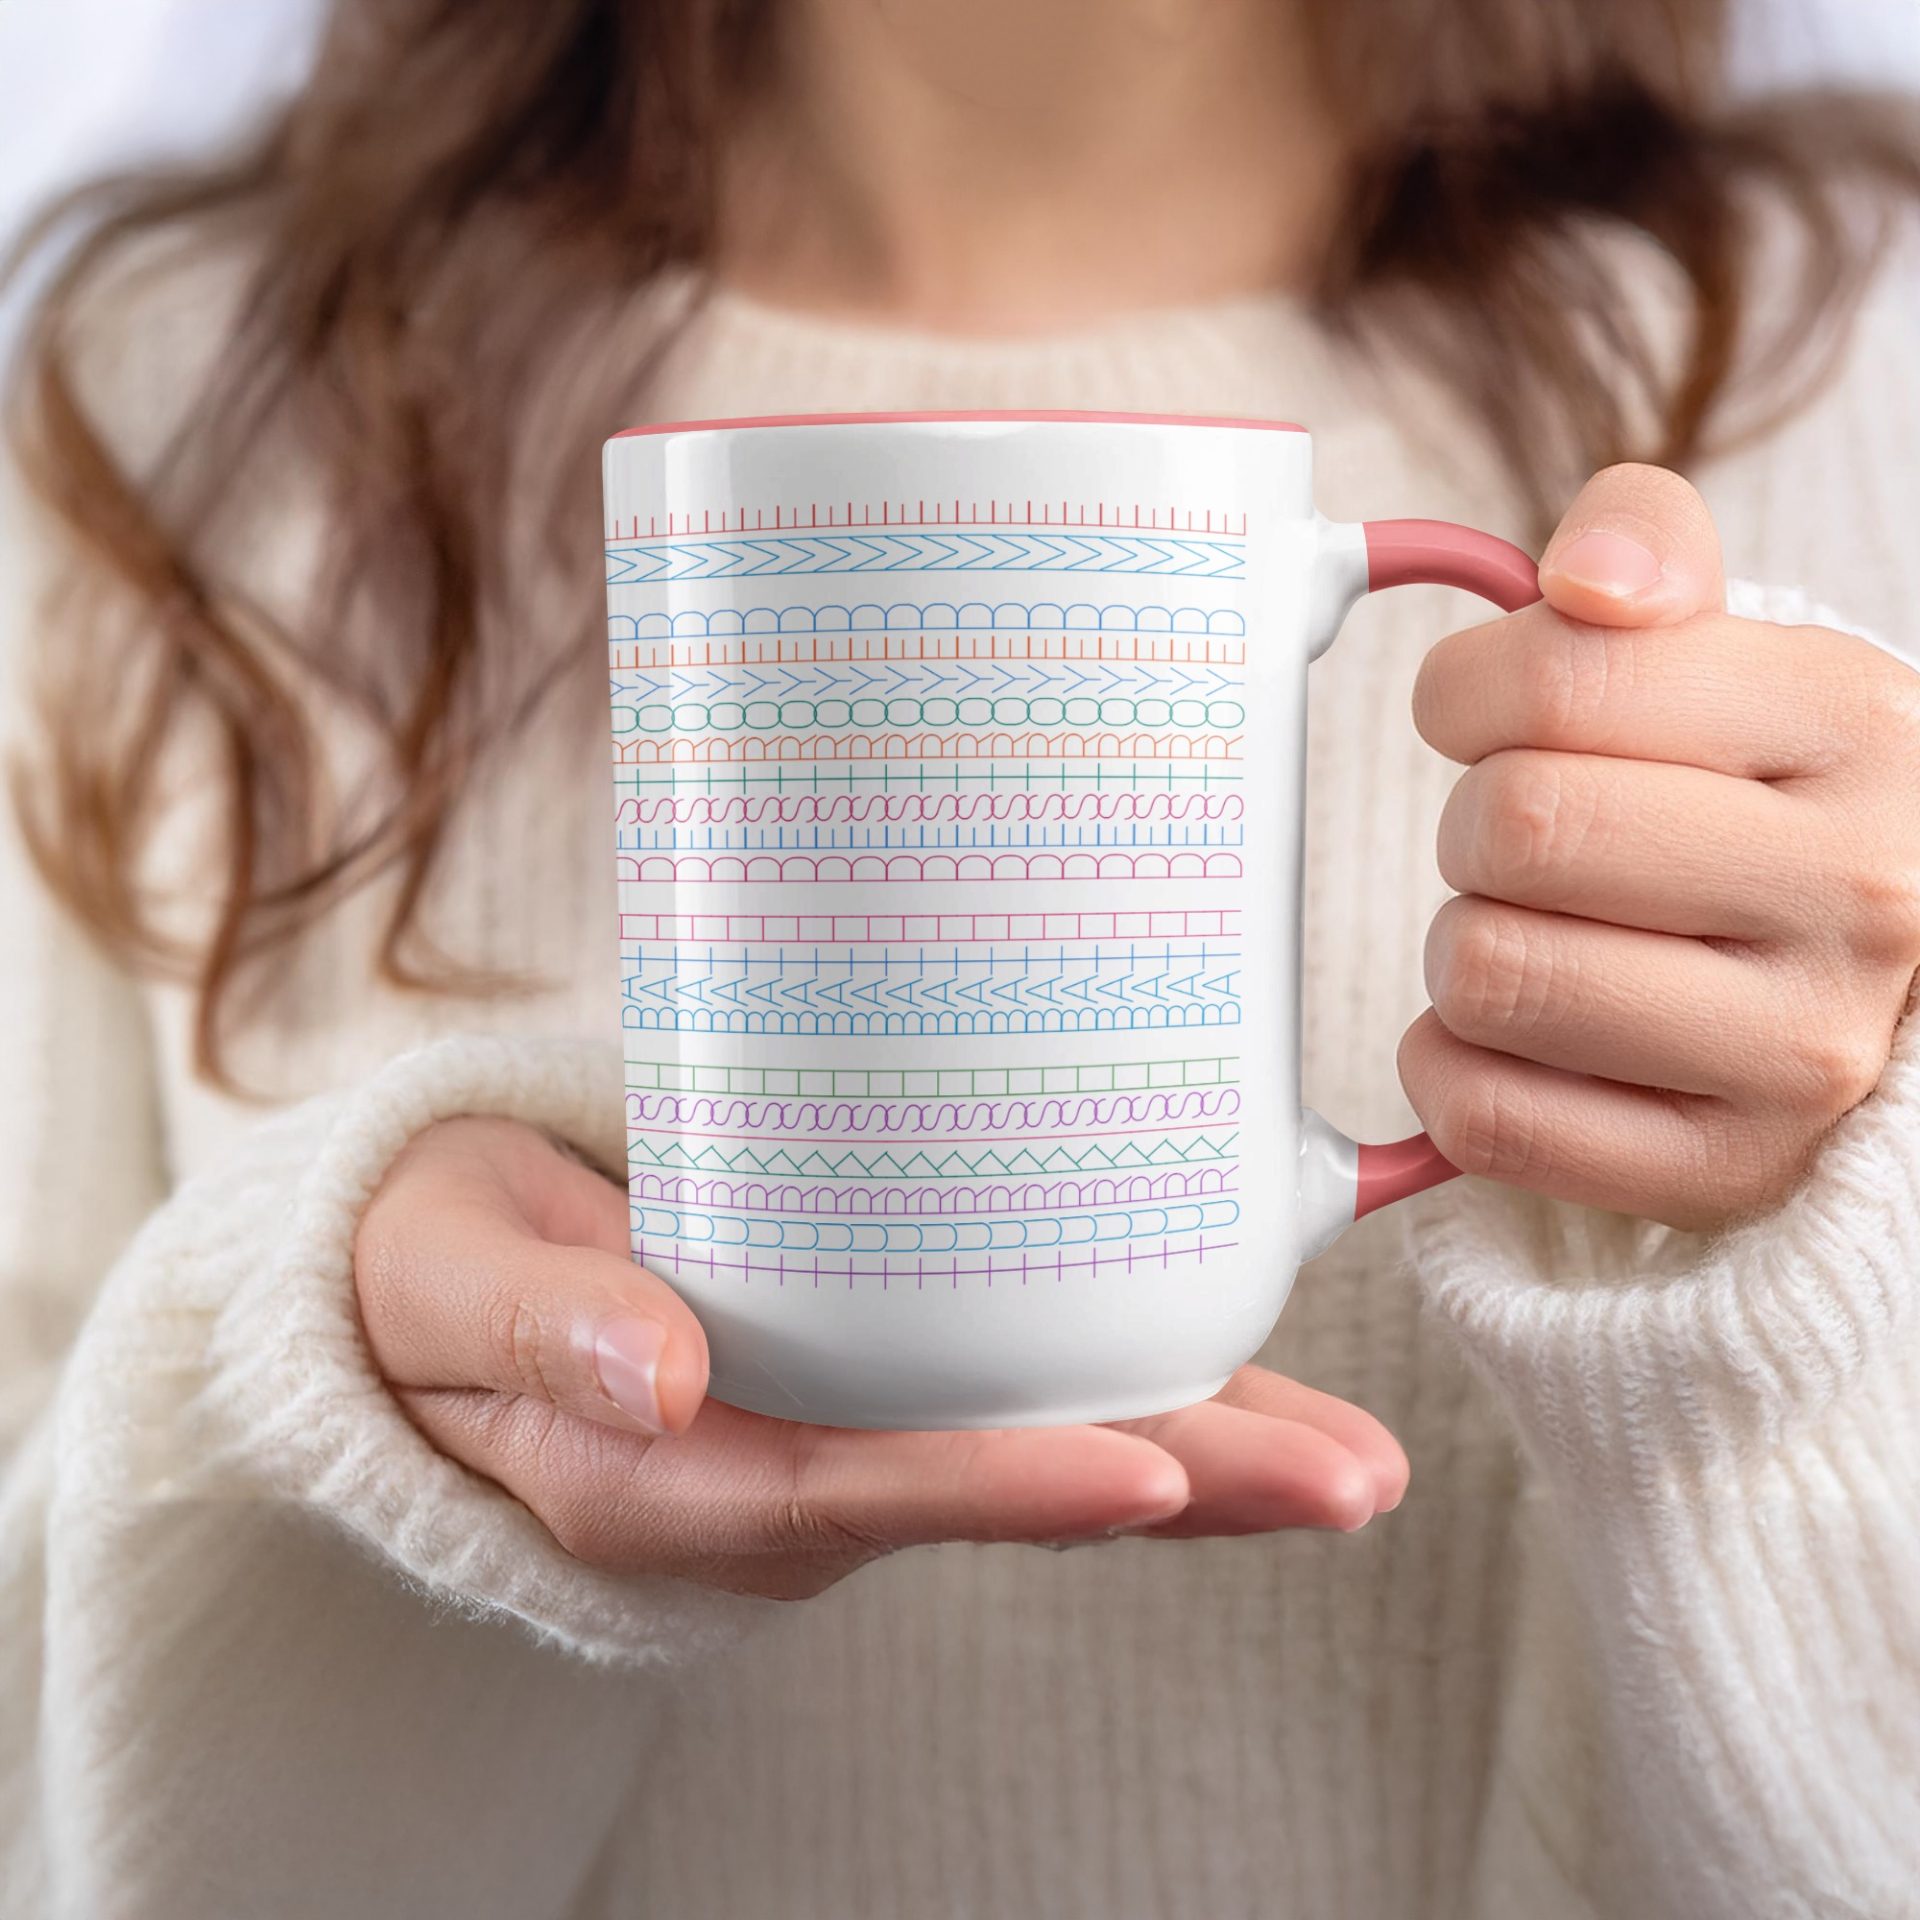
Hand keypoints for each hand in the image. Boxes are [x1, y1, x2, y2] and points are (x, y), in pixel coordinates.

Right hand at [353, 1117, 1408, 1598]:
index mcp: (679, 1477)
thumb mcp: (448, 1285)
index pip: (859, 1493)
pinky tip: (1243, 1341)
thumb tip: (653, 1372)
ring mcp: (842, 1431)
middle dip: (1181, 1487)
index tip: (1145, 1474)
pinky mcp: (871, 1372)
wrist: (441, 1285)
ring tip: (1355, 1452)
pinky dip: (1138, 1368)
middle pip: (1000, 1487)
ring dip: (1202, 1448)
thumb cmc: (439, 1275)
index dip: (1004, 1488)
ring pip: (1038, 1446)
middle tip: (1352, 1478)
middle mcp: (789, 1475)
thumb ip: (537, 1327)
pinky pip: (1015, 1381)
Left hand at [1402, 464, 1919, 1231]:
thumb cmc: (1759, 797)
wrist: (1876, 977)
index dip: (1464, 692)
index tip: (1480, 715)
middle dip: (1471, 824)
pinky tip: (1510, 1035)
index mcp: (1854, 722)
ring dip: (1463, 946)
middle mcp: (1859, 892)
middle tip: (1518, 840)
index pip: (1558, 680)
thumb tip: (1584, 578)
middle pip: (1513, 828)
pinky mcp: (1725, 1171)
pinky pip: (1487, 1116)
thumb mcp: (1735, 650)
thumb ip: (1645, 549)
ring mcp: (1801, 1053)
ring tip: (1533, 932)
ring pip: (1489, 973)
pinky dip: (1451, 1066)